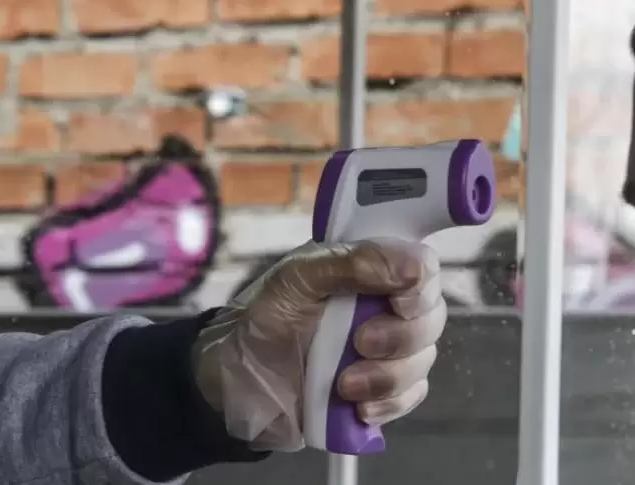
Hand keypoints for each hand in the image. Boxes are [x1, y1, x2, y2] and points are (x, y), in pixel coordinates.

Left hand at [192, 239, 444, 451]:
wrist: (238, 383)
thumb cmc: (262, 317)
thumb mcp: (296, 279)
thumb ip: (350, 264)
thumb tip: (411, 265)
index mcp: (367, 267)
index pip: (421, 265)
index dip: (421, 283)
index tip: (400, 301)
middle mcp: (383, 304)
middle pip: (431, 315)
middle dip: (401, 336)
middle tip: (360, 342)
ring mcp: (385, 348)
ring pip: (423, 358)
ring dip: (388, 376)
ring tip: (344, 384)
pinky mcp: (381, 389)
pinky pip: (411, 395)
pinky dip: (388, 403)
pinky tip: (357, 406)